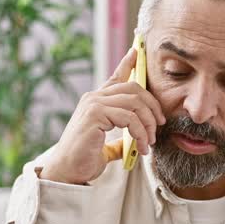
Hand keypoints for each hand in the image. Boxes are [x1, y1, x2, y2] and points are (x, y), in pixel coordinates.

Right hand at [39, 47, 164, 184]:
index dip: (128, 63)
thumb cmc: (83, 161)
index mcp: (96, 103)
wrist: (67, 172)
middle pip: (133, 88)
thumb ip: (118, 140)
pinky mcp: (95, 114)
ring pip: (134, 103)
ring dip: (148, 124)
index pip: (115, 77)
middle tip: (158, 126)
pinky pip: (129, 118)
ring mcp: (93, 104)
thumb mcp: (106, 147)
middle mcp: (94, 98)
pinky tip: (141, 147)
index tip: (137, 51)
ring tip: (149, 143)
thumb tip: (131, 144)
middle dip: (152, 106)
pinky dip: (140, 133)